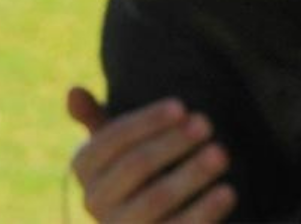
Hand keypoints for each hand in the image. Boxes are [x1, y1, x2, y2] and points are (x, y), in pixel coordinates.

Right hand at [68, 87, 235, 221]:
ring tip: (221, 152)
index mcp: (84, 168)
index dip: (148, 121)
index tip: (181, 106)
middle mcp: (94, 202)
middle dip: (174, 141)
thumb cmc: (132, 178)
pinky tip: (228, 191)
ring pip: (158, 197)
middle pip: (136, 164)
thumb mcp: (113, 150)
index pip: (113, 138)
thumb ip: (96, 121)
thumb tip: (72, 90)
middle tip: (207, 123)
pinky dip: (205, 211)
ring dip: (192, 173)